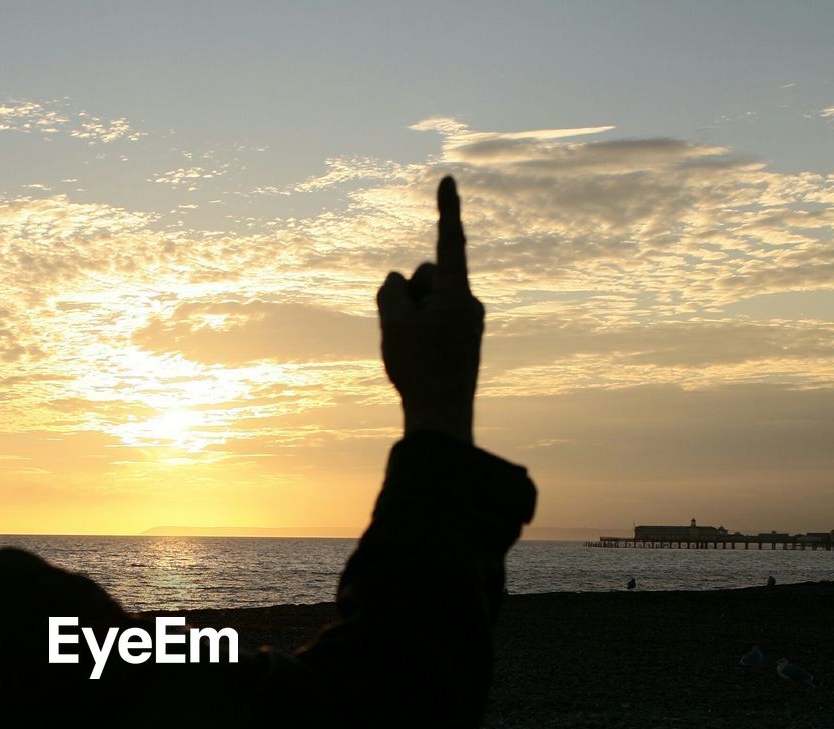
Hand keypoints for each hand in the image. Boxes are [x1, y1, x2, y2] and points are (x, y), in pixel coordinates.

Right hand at [377, 176, 483, 443]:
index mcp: (457, 293)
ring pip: (427, 304)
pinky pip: (433, 323)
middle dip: (409, 295)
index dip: (447, 209)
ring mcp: (468, 323)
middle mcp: (469, 303)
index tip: (448, 179)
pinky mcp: (463, 342)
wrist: (443, 418)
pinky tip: (416, 362)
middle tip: (404, 334)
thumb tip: (397, 280)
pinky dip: (418, 334)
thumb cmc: (420, 371)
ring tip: (410, 352)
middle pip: (426, 278)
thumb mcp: (394, 324)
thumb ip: (390, 291)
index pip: (449, 241)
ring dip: (411, 318)